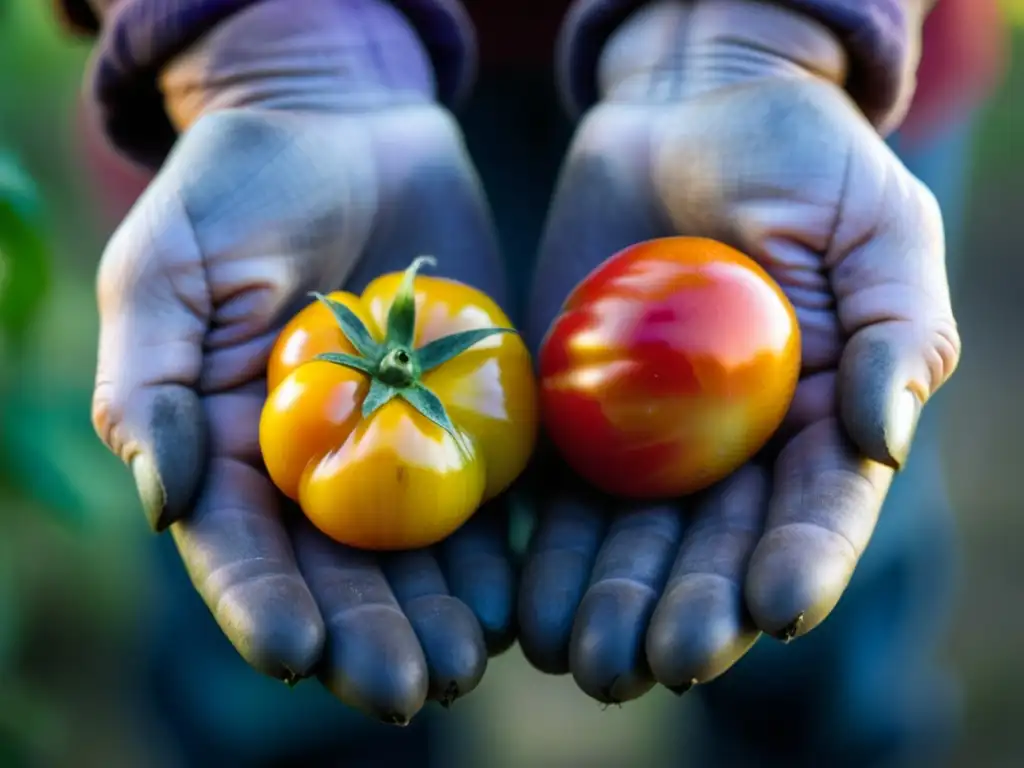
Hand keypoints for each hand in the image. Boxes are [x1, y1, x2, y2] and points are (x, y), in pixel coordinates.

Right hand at [91, 1, 513, 721]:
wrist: (343, 123)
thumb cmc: (238, 188)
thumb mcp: (166, 270)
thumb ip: (147, 383)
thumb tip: (161, 500)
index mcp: (230, 443)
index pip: (240, 542)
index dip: (262, 601)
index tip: (293, 652)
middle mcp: (315, 460)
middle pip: (336, 567)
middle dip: (364, 633)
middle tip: (404, 688)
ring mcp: (399, 436)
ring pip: (416, 548)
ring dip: (436, 611)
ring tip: (463, 662)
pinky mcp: (469, 404)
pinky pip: (485, 485)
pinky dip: (498, 541)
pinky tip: (514, 591)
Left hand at [519, 0, 959, 701]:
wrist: (688, 109)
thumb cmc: (800, 158)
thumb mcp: (877, 225)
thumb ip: (899, 330)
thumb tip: (886, 439)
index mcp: (819, 418)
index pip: (816, 509)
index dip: (801, 561)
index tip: (774, 607)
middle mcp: (734, 445)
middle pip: (714, 546)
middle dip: (689, 609)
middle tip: (656, 661)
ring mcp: (648, 434)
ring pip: (631, 540)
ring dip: (608, 603)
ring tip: (582, 658)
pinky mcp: (574, 409)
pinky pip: (557, 490)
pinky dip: (542, 548)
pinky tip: (524, 601)